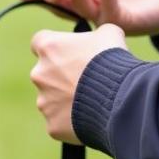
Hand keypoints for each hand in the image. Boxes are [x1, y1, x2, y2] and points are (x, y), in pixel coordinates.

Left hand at [30, 23, 127, 143]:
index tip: (67, 53)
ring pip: (52, 100)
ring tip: (93, 102)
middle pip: (45, 74)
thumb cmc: (112, 62)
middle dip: (61, 77)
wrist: (119, 99)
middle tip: (86, 82)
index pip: (39, 42)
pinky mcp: (52, 125)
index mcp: (48, 47)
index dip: (55, 48)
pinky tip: (91, 119)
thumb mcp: (109, 34)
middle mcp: (39, 74)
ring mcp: (44, 101)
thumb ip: (97, 33)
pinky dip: (72, 122)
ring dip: (67, 100)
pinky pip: (60, 122)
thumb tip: (100, 37)